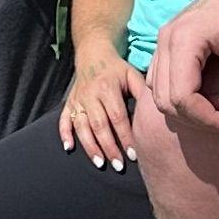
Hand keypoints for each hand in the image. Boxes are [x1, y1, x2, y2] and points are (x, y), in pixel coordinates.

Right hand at [57, 46, 141, 171]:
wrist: (93, 53)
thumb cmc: (117, 69)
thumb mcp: (132, 75)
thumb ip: (142, 92)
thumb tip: (155, 111)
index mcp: (107, 88)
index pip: (117, 117)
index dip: (125, 136)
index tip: (133, 154)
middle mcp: (90, 95)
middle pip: (99, 125)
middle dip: (109, 147)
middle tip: (119, 165)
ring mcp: (78, 100)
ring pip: (81, 126)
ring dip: (89, 146)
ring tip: (100, 163)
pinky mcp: (69, 103)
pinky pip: (63, 119)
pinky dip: (64, 134)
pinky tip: (69, 148)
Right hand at [150, 0, 218, 141]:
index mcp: (187, 38)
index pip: (181, 98)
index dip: (207, 120)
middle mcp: (167, 36)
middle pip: (166, 100)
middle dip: (198, 118)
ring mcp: (165, 36)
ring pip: (159, 92)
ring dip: (189, 108)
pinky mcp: (170, 39)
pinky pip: (163, 79)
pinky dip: (182, 94)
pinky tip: (213, 92)